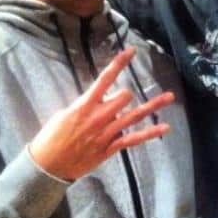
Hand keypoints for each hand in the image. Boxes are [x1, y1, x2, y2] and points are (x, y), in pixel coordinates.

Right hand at [29, 47, 173, 180]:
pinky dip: (150, 133)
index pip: (105, 79)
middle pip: (124, 97)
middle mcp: (98, 117)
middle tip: (118, 102)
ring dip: (154, 105)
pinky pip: (134, 139)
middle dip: (125, 95)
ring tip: (170, 96)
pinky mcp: (110, 149)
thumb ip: (84, 105)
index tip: (131, 51)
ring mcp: (106, 134)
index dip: (119, 64)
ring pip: (134, 116)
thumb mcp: (64, 113)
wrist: (47, 166)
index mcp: (84, 105)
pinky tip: (165, 128)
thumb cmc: (51, 137)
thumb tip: (99, 100)